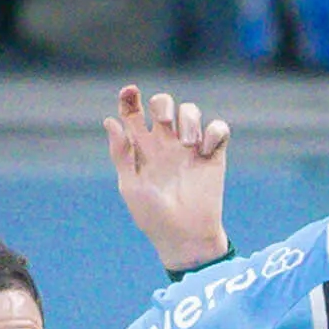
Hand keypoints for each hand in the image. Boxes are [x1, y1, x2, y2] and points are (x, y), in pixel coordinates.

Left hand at [106, 85, 231, 274]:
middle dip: (163, 103)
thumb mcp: (131, 185)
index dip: (129, 98)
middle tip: (165, 122)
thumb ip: (121, 153)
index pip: (132, 113)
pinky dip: (213, 133)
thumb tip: (110, 121)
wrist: (184, 237)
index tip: (129, 91)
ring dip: (189, 119)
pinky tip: (206, 152)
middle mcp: (165, 143)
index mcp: (142, 148)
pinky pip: (218, 129)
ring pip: (190, 110)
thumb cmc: (153, 217)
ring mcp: (190, 148)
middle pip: (163, 103)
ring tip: (187, 145)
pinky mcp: (213, 155)